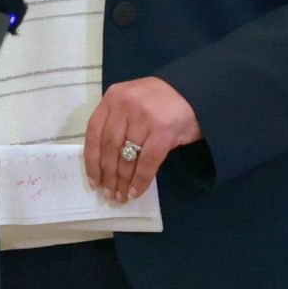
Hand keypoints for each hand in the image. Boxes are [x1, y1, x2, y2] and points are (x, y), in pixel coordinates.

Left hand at [85, 76, 200, 201]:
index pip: (93, 133)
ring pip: (126, 157)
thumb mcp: (131, 102)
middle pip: (109, 148)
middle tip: (109, 194)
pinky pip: (147, 162)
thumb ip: (116, 122)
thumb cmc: (160, 100)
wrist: (195, 92)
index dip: (92, 161)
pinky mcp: (163, 130)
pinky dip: (140, 180)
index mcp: (113, 97)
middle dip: (108, 176)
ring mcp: (144, 117)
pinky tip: (137, 191)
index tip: (93, 181)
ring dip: (122, 181)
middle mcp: (125, 104)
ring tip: (121, 196)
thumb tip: (103, 162)